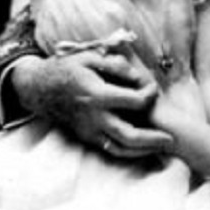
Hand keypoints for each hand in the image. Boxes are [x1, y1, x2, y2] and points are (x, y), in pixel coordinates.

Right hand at [12, 50, 172, 156]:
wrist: (39, 89)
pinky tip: (142, 148)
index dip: (149, 95)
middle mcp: (94, 116)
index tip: (154, 90)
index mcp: (96, 94)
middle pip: (129, 135)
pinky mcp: (86, 137)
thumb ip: (116, 65)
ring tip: (160, 146)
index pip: (133, 101)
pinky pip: (110, 149)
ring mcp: (89, 130)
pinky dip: (128, 152)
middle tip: (170, 139)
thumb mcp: (89, 57)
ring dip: (142, 151)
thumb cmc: (67, 69)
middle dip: (152, 139)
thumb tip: (138, 77)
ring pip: (120, 148)